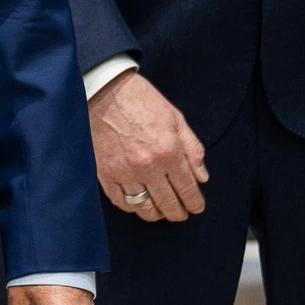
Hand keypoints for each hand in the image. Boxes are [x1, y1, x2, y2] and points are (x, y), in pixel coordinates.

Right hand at [88, 69, 207, 221]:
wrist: (102, 90)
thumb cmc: (140, 99)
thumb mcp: (175, 117)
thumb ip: (192, 148)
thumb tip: (202, 177)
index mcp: (168, 151)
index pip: (187, 189)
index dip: (195, 203)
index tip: (197, 208)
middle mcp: (148, 166)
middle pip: (168, 203)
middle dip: (178, 212)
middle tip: (181, 213)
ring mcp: (124, 172)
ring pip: (144, 207)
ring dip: (156, 214)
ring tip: (160, 212)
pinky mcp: (105, 173)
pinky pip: (120, 201)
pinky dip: (131, 207)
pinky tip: (137, 204)